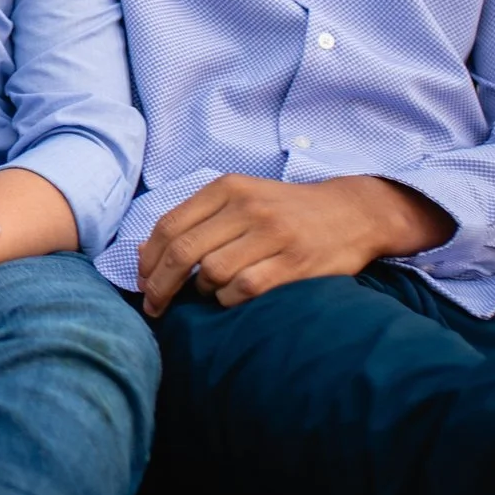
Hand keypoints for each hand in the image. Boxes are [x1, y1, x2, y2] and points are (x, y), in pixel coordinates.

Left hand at [136, 174, 456, 315]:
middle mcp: (247, 207)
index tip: (142, 283)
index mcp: (227, 188)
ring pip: (211, 272)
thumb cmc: (284, 211)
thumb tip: (142, 255)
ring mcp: (273, 234)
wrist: (353, 213)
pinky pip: (244, 289)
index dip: (148, 260)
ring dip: (201, 291)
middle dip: (160, 285)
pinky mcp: (295, 262)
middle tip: (154, 306)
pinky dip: (229, 299)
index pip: (169, 226)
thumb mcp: (239, 200)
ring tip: (208, 293)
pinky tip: (232, 298)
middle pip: (183, 252)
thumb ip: (193, 222)